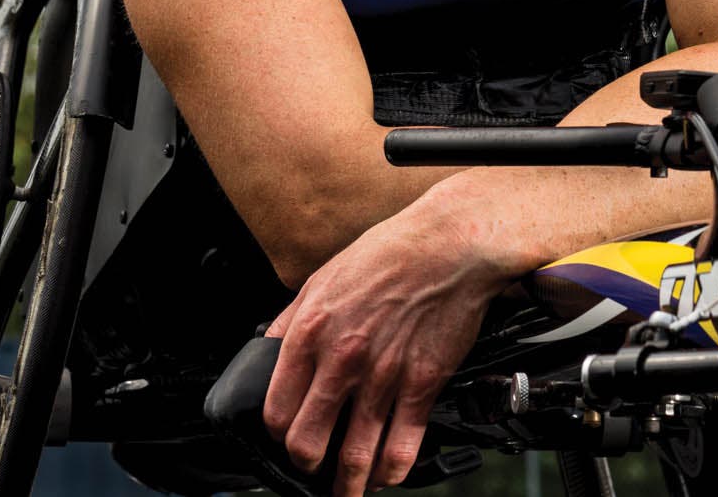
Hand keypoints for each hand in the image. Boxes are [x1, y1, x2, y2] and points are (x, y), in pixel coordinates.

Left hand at [261, 201, 507, 496]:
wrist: (447, 245)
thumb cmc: (387, 254)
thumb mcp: (322, 278)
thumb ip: (293, 320)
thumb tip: (269, 350)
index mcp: (310, 332)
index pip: (276, 410)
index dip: (278, 433)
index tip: (286, 436)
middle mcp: (342, 359)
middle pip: (307, 443)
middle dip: (306, 466)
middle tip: (313, 467)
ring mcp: (383, 377)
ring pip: (353, 457)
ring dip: (347, 485)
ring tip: (347, 491)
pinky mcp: (421, 385)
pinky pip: (401, 447)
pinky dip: (390, 471)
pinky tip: (386, 474)